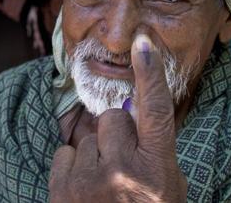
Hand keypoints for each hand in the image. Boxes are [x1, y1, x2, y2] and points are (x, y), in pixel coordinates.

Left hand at [49, 35, 187, 202]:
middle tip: (123, 166)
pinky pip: (65, 154)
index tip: (142, 42)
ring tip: (104, 187)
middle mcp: (124, 171)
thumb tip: (130, 117)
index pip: (156, 110)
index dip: (150, 73)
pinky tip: (85, 191)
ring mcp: (90, 182)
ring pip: (87, 138)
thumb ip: (153, 150)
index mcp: (158, 168)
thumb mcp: (168, 187)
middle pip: (112, 119)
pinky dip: (73, 168)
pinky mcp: (61, 191)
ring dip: (95, 156)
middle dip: (116, 135)